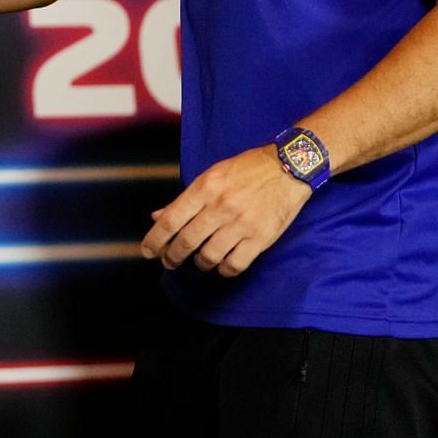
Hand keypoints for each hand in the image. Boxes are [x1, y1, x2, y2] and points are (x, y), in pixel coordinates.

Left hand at [140, 146, 311, 277]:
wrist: (289, 167)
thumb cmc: (247, 170)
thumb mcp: (211, 175)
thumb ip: (185, 199)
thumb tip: (158, 217)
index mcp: (205, 188)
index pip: (171, 220)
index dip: (155, 239)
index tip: (148, 251)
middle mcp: (220, 207)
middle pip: (187, 241)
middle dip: (173, 256)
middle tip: (170, 262)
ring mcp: (242, 224)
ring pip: (209, 256)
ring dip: (200, 263)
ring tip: (199, 260)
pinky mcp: (261, 238)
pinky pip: (235, 264)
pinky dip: (224, 269)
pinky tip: (222, 265)